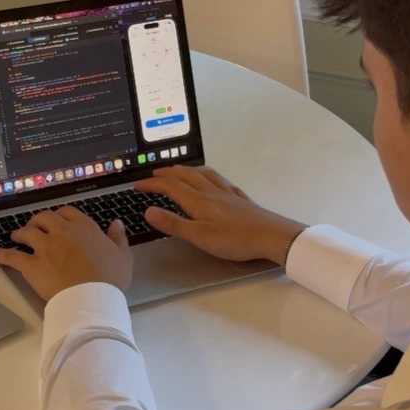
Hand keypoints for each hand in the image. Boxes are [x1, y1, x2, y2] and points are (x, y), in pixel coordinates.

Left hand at [0, 206, 132, 301]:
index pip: (67, 212)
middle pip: (44, 217)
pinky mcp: (32, 265)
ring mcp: (45, 247)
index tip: (58, 221)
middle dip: (38, 221)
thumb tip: (116, 223)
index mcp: (84, 227)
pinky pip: (13, 256)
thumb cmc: (110, 279)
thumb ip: (118, 237)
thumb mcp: (123, 255)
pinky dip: (3, 254)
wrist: (93, 298)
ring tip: (16, 236)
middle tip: (35, 227)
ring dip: (20, 233)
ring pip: (27, 232)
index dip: (60, 215)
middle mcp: (62, 232)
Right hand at [134, 166, 305, 264]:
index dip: (152, 184)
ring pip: (205, 174)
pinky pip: (221, 181)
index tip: (138, 185)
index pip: (170, 187)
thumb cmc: (236, 239)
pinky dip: (210, 177)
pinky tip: (214, 182)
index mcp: (199, 201)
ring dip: (189, 169)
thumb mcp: (199, 236)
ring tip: (180, 170)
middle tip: (155, 173)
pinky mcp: (241, 200)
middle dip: (168, 173)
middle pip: (187, 175)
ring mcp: (228, 194)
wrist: (272, 236)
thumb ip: (173, 224)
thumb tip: (148, 211)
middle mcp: (212, 192)